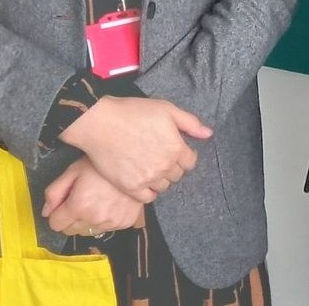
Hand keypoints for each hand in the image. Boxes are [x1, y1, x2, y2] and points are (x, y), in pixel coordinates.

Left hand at [42, 157, 144, 236]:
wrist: (136, 160)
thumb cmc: (102, 163)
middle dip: (71, 218)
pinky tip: (110, 203)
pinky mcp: (125, 222)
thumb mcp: (73, 170)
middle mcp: (94, 218)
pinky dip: (105, 220)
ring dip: (87, 221)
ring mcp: (111, 222)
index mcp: (79, 206)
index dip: (57, 213)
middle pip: (70, 231)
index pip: (55, 225)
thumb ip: (54, 192)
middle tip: (80, 200)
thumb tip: (46, 211)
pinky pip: (106, 228)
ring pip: (87, 232)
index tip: (64, 203)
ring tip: (96, 201)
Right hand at [59, 95, 212, 201]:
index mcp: (176, 148)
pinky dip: (148, 190)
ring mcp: (147, 179)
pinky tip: (142, 179)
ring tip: (150, 166)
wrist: (101, 123)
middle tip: (160, 156)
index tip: (174, 149)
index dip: (184, 155)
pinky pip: (148, 198)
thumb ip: (190, 123)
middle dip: (173, 166)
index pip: (190, 162)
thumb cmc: (134, 113)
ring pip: (164, 186)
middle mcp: (164, 166)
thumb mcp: (167, 110)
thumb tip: (208, 134)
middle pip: (177, 175)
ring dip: (161, 178)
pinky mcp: (130, 187)